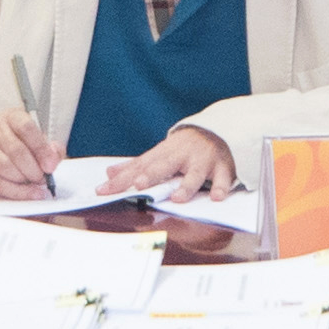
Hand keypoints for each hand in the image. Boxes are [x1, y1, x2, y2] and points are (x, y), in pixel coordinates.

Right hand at [0, 107, 56, 198]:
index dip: (41, 149)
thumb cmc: (19, 139)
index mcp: (13, 116)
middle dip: (33, 169)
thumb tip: (53, 160)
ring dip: (23, 181)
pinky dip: (15, 191)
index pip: (26, 128)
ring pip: (4, 167)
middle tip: (43, 178)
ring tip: (35, 184)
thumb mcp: (37, 136)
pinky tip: (27, 193)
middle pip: (15, 150)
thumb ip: (51, 147)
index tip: (50, 165)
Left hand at [103, 124, 237, 201]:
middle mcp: (182, 155)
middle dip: (151, 174)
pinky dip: (221, 186)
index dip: (122, 178)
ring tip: (177, 198)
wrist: (219, 130)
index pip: (139, 166)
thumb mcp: (160, 153)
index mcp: (164, 152)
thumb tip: (110, 174)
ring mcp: (203, 160)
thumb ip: (136, 165)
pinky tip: (216, 197)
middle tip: (138, 184)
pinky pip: (223, 177)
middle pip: (164, 165)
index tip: (105, 189)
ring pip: (195, 173)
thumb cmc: (184, 147)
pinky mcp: (223, 166)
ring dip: (186, 185)